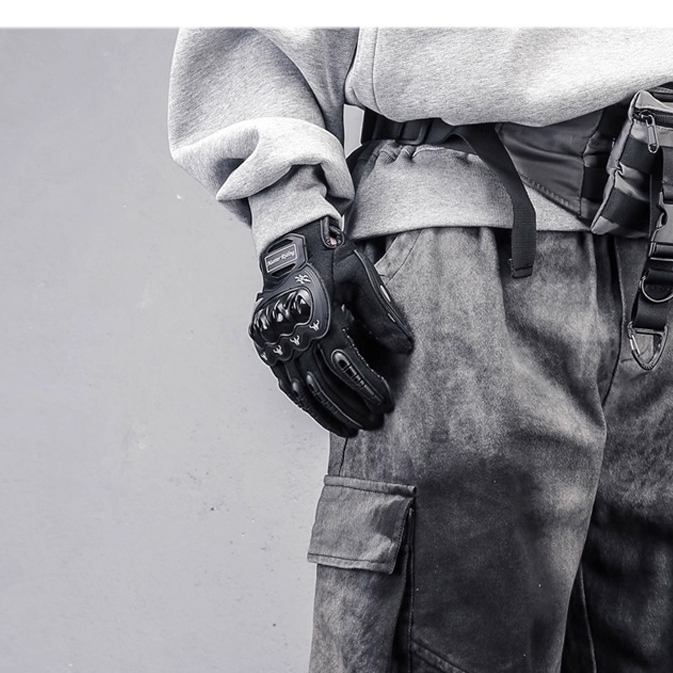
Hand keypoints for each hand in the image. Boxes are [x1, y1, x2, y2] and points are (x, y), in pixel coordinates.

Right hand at [249, 218, 413, 436]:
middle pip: (325, 385)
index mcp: (319, 318)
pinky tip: (324, 414)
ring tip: (350, 430)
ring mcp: (276, 342)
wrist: (286, 243)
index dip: (368, 387)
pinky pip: (286, 383)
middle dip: (351, 408)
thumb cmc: (330, 257)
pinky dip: (306, 402)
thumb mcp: (361, 276)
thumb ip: (383, 314)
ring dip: (328, 414)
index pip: (347, 365)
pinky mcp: (266, 346)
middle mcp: (294, 334)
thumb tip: (406, 348)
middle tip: (373, 423)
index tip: (386, 403)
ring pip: (303, 391)